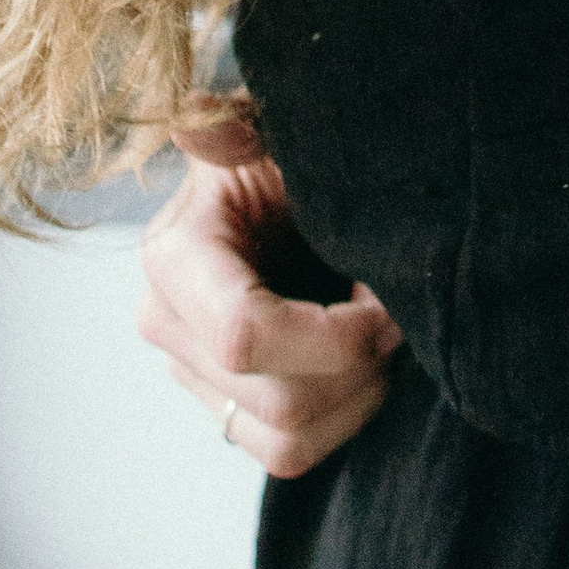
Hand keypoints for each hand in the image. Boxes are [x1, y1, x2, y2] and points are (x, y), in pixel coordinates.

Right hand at [136, 115, 399, 477]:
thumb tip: (198, 117)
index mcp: (174, 257)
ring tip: (382, 332)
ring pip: (287, 441)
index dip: (334, 335)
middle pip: (278, 400)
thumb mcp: (271, 130)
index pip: (247, 334)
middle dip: (359, 363)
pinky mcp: (225, 404)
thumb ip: (237, 128)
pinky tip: (365, 361)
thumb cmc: (287, 151)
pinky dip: (343, 416)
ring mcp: (193, 374)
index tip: (386, 300)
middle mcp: (169, 325)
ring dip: (356, 395)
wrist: (288, 177)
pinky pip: (288, 451)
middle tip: (399, 312)